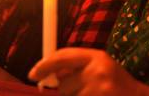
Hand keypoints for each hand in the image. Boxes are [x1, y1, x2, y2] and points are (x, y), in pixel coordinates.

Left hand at [28, 48, 148, 95]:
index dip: (44, 65)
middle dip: (63, 92)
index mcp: (97, 57)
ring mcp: (99, 90)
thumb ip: (76, 68)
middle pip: (62, 85)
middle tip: (80, 91)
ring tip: (91, 95)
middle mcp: (98, 71)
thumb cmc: (116, 83)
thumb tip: (47, 75)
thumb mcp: (99, 68)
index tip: (32, 74)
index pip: (63, 57)